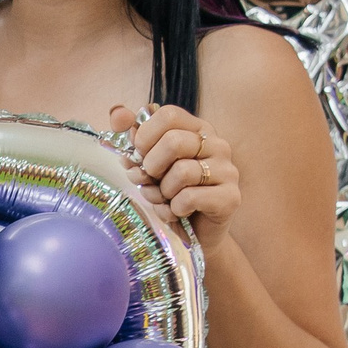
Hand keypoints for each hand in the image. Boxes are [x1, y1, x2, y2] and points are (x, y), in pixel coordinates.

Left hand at [109, 102, 240, 249]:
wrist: (193, 234)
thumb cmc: (169, 194)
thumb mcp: (147, 163)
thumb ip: (133, 136)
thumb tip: (117, 113)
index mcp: (197, 130)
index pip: (168, 115)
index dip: (145, 136)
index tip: (140, 155)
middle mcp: (217, 144)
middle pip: (173, 141)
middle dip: (151, 167)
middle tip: (151, 181)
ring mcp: (227, 170)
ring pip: (181, 172)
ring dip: (163, 192)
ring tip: (166, 200)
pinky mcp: (230, 197)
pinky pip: (189, 198)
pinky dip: (174, 209)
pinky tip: (178, 213)